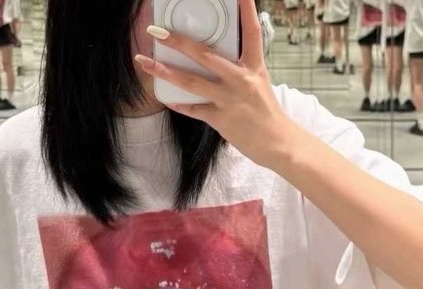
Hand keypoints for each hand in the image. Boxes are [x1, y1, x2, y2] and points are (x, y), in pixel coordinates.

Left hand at [134, 0, 299, 168]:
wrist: (277, 142)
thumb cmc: (266, 113)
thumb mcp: (258, 83)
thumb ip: (239, 70)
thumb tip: (217, 60)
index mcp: (253, 66)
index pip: (252, 33)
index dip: (247, 11)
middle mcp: (240, 79)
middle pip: (205, 54)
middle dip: (179, 41)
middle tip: (158, 30)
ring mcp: (229, 99)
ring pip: (191, 81)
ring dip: (165, 71)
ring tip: (146, 62)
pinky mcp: (220, 119)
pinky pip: (194, 109)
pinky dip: (179, 104)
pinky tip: (166, 99)